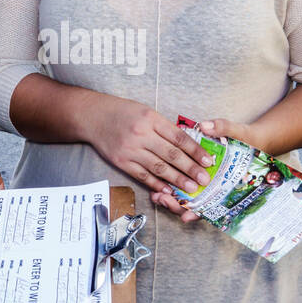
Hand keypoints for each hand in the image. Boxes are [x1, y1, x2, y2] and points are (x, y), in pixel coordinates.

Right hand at [85, 96, 213, 204]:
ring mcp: (130, 150)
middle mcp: (142, 135)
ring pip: (158, 168)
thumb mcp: (147, 112)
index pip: (179, 137)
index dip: (195, 150)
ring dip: (176, 180)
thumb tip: (187, 144)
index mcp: (151, 119)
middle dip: (190, 169)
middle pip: (171, 155)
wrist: (94, 116)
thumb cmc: (123, 112)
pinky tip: (168, 190)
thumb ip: (164, 128)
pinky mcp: (121, 161)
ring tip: (191, 188)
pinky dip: (156, 184)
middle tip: (204, 180)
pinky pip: (142, 175)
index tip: (208, 161)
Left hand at [150, 118, 257, 222]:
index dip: (198, 212)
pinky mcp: (195, 174)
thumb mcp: (238, 132)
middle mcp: (215, 188)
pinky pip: (182, 184)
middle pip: (195, 206)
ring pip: (186, 199)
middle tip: (164, 200)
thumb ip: (223, 129)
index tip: (185, 215)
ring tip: (157, 195)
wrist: (252, 140)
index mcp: (227, 185)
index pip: (212, 204)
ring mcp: (205, 183)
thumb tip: (206, 126)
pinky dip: (169, 187)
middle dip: (178, 206)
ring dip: (171, 199)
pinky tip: (156, 186)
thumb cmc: (247, 140)